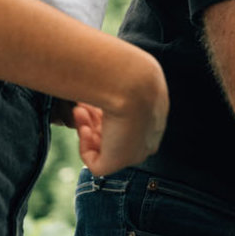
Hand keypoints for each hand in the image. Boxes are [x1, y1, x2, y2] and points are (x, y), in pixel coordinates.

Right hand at [76, 51, 167, 175]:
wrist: (133, 83)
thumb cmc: (129, 72)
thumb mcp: (127, 73)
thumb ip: (115, 79)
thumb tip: (97, 72)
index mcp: (154, 115)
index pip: (127, 122)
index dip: (107, 112)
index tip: (94, 99)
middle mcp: (148, 135)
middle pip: (115, 134)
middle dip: (95, 120)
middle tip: (82, 105)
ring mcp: (135, 151)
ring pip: (105, 148)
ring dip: (87, 129)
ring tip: (80, 110)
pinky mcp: (119, 162)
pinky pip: (95, 164)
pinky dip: (85, 146)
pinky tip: (85, 127)